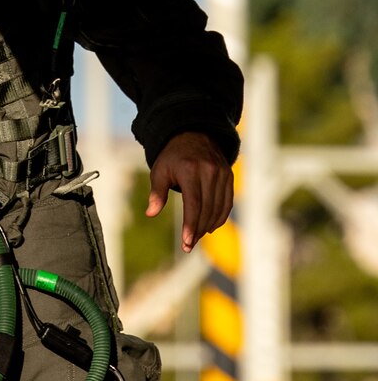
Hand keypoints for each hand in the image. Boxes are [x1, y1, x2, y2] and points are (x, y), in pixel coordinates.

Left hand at [146, 131, 233, 251]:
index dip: (191, 225)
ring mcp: (222, 174)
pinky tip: (210, 227)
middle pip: (207, 209)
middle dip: (198, 230)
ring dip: (209, 226)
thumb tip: (150, 213)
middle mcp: (209, 172)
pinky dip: (220, 217)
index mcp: (190, 170)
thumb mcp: (160, 171)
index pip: (193, 204)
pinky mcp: (229, 177)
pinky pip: (227, 203)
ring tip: (197, 238)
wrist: (194, 135)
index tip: (187, 242)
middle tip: (189, 245)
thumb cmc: (172, 157)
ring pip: (219, 208)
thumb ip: (157, 192)